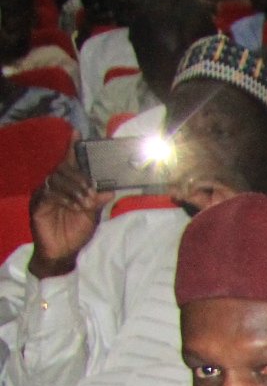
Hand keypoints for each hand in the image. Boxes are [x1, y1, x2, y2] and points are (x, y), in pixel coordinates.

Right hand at [28, 150, 105, 279]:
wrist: (63, 252)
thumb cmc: (77, 231)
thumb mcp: (93, 216)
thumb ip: (99, 202)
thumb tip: (109, 190)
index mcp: (70, 185)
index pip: (70, 162)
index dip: (72, 147)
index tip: (77, 133)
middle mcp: (56, 185)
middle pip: (64, 168)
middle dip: (80, 178)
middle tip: (91, 192)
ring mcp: (45, 193)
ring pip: (57, 179)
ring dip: (74, 189)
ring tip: (85, 203)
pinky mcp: (37, 203)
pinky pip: (49, 193)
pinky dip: (64, 198)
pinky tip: (73, 206)